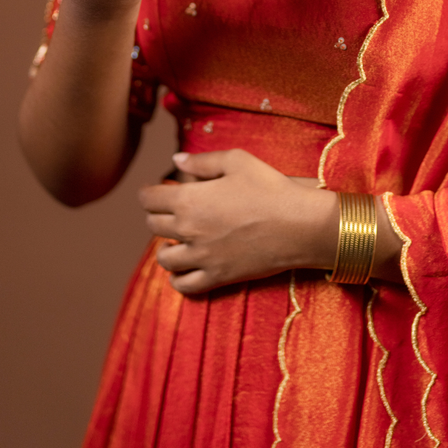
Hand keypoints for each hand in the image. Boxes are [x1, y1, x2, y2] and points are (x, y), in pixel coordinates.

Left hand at [139, 149, 338, 294]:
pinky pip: (184, 286)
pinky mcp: (217, 277)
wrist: (298, 225)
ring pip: (164, 259)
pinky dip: (178, 278)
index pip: (149, 199)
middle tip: (169, 211)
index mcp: (189, 199)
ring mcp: (201, 257)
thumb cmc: (269, 187)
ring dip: (165, 248)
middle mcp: (188, 230)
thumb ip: (202, 161)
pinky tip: (184, 268)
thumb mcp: (237, 161)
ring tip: (176, 240)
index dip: (148, 193)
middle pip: (153, 226)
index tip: (154, 191)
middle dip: (156, 216)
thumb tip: (176, 161)